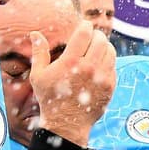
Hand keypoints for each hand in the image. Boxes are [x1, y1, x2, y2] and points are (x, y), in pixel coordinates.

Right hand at [30, 21, 115, 146]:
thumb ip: (39, 53)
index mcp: (70, 62)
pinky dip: (108, 61)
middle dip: (96, 35)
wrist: (67, 123)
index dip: (86, 26)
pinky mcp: (110, 86)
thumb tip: (35, 34)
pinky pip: (114, 66)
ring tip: (96, 48)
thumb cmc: (50, 98)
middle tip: (91, 37)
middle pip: (101, 40)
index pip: (85, 33)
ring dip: (104, 46)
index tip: (84, 25)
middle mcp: (89, 68)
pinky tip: (100, 63)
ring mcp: (102, 77)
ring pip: (110, 51)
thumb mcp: (38, 76)